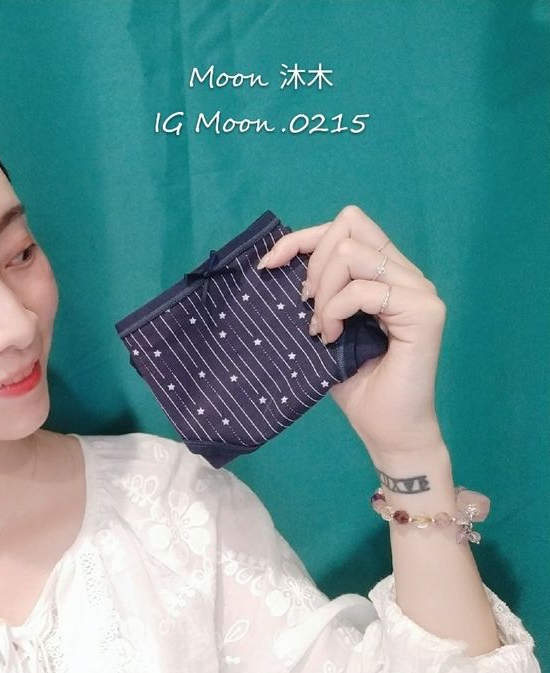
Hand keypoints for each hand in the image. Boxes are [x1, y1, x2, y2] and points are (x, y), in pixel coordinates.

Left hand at [259, 205, 446, 457]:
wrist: (386, 428)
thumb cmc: (355, 382)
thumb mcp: (322, 324)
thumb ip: (316, 289)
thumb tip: (274, 259)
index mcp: (385, 271)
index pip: (346, 224)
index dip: (301, 238)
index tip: (268, 266)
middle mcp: (406, 273)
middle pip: (349, 225)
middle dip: (313, 264)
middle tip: (306, 309)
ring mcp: (419, 289)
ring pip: (352, 252)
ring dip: (324, 292)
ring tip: (321, 329)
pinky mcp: (424, 312)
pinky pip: (364, 289)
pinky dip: (336, 311)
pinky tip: (332, 338)